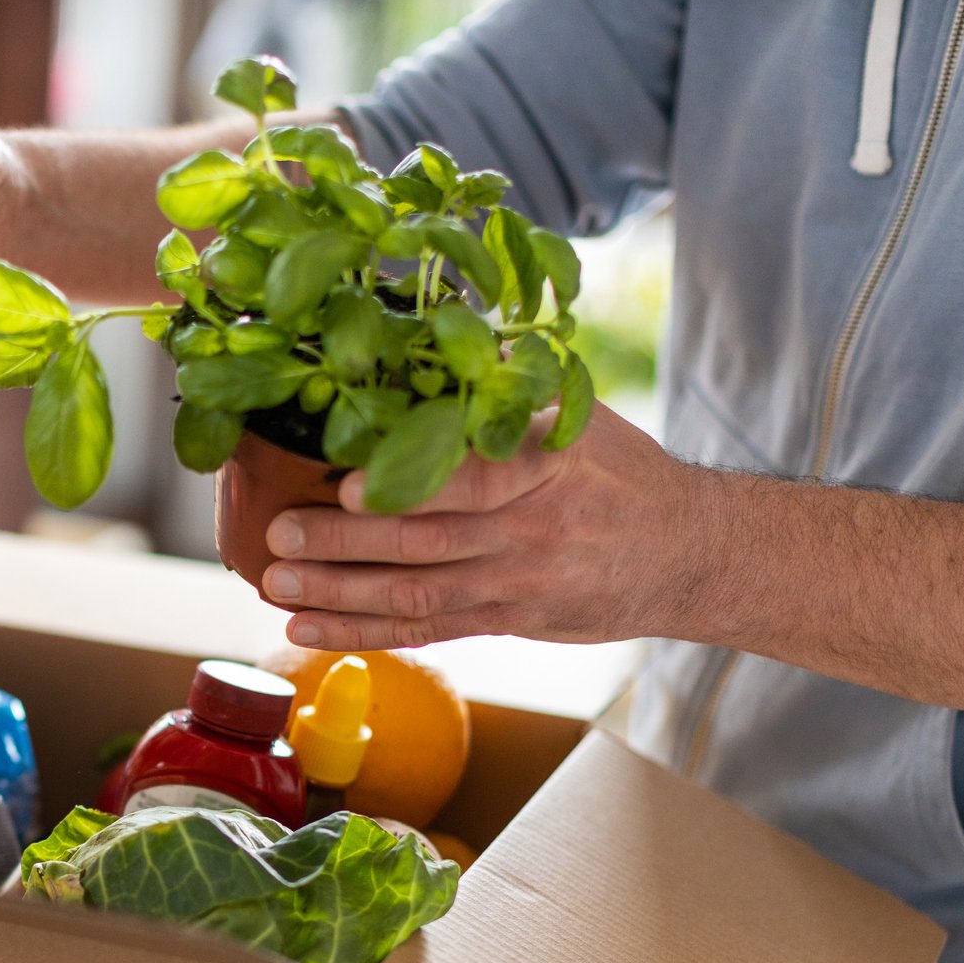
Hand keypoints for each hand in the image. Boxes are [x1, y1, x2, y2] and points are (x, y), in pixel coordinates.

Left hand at [259, 401, 702, 650]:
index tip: (344, 483)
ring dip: (339, 592)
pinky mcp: (507, 621)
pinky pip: (426, 630)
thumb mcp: (577, 412)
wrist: (687, 554)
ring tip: (276, 582)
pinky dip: (362, 631)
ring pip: (417, 593)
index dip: (405, 485)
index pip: (472, 476)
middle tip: (279, 533)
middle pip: (427, 540)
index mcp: (548, 464)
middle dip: (344, 542)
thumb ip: (504, 380)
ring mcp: (518, 582)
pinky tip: (308, 627)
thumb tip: (427, 331)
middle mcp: (532, 528)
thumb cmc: (619, 471)